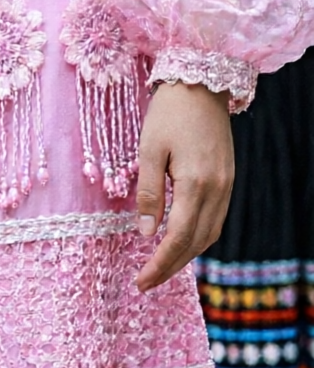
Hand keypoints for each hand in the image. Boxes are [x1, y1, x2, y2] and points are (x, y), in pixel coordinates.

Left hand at [134, 80, 233, 289]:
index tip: (140, 282)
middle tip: (146, 283)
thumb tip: (146, 233)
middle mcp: (217, 189)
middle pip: (195, 242)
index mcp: (195, 183)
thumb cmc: (168, 114)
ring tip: (160, 268)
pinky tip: (180, 243)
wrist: (202, 84)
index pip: (176, 237)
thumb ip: (148, 193)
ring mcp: (227, 185)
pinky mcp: (228, 179)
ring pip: (209, 234)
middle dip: (170, 266)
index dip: (158, 264)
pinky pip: (216, 219)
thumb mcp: (148, 151)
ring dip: (186, 255)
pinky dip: (198, 237)